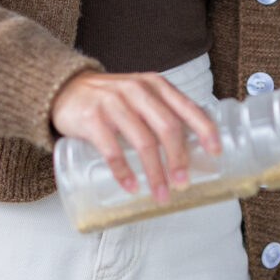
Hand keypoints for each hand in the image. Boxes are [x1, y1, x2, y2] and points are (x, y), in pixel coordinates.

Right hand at [51, 72, 219, 202]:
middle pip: (167, 127)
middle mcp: (137, 90)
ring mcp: (113, 103)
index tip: (215, 152)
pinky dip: (123, 171)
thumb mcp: (139, 95)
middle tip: (183, 183)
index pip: (186, 107)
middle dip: (179, 158)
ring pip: (142, 141)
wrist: (63, 89)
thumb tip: (193, 149)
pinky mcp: (92, 118)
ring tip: (161, 194)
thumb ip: (161, 112)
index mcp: (155, 85)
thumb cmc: (110, 99)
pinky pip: (112, 149)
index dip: (204, 129)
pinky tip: (131, 187)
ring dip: (154, 172)